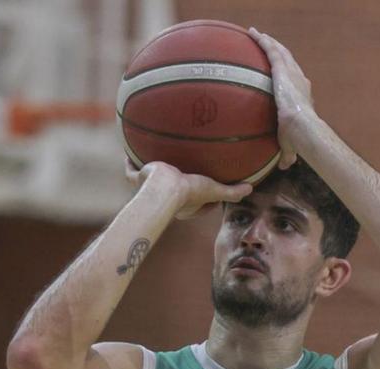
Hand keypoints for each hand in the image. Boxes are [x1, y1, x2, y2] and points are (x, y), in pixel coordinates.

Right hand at [125, 159, 251, 219]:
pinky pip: (130, 170)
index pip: (195, 203)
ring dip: (150, 172)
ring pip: (148, 180)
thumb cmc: (190, 192)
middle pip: (170, 190)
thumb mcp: (214, 191)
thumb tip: (250, 189)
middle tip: (181, 173)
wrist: (164, 187)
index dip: (202, 198)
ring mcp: (149, 188)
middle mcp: (165, 197)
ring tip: (154, 160)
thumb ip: (232, 192)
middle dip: (174, 183)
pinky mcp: (138, 178)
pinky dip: (129, 163)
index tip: (208, 188)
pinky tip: (128, 153)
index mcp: (183, 204)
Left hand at [249, 27, 314, 168]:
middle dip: (279, 52)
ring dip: (270, 42)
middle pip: (288, 61)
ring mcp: (292, 73)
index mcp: (302, 95)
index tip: (281, 71)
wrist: (302, 128)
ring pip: (280, 52)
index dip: (288, 74)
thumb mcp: (291, 146)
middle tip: (268, 45)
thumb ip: (287, 154)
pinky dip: (263, 40)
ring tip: (258, 34)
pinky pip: (271, 50)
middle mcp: (300, 80)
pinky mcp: (283, 69)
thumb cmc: (299, 138)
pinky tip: (253, 33)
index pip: (295, 81)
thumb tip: (284, 166)